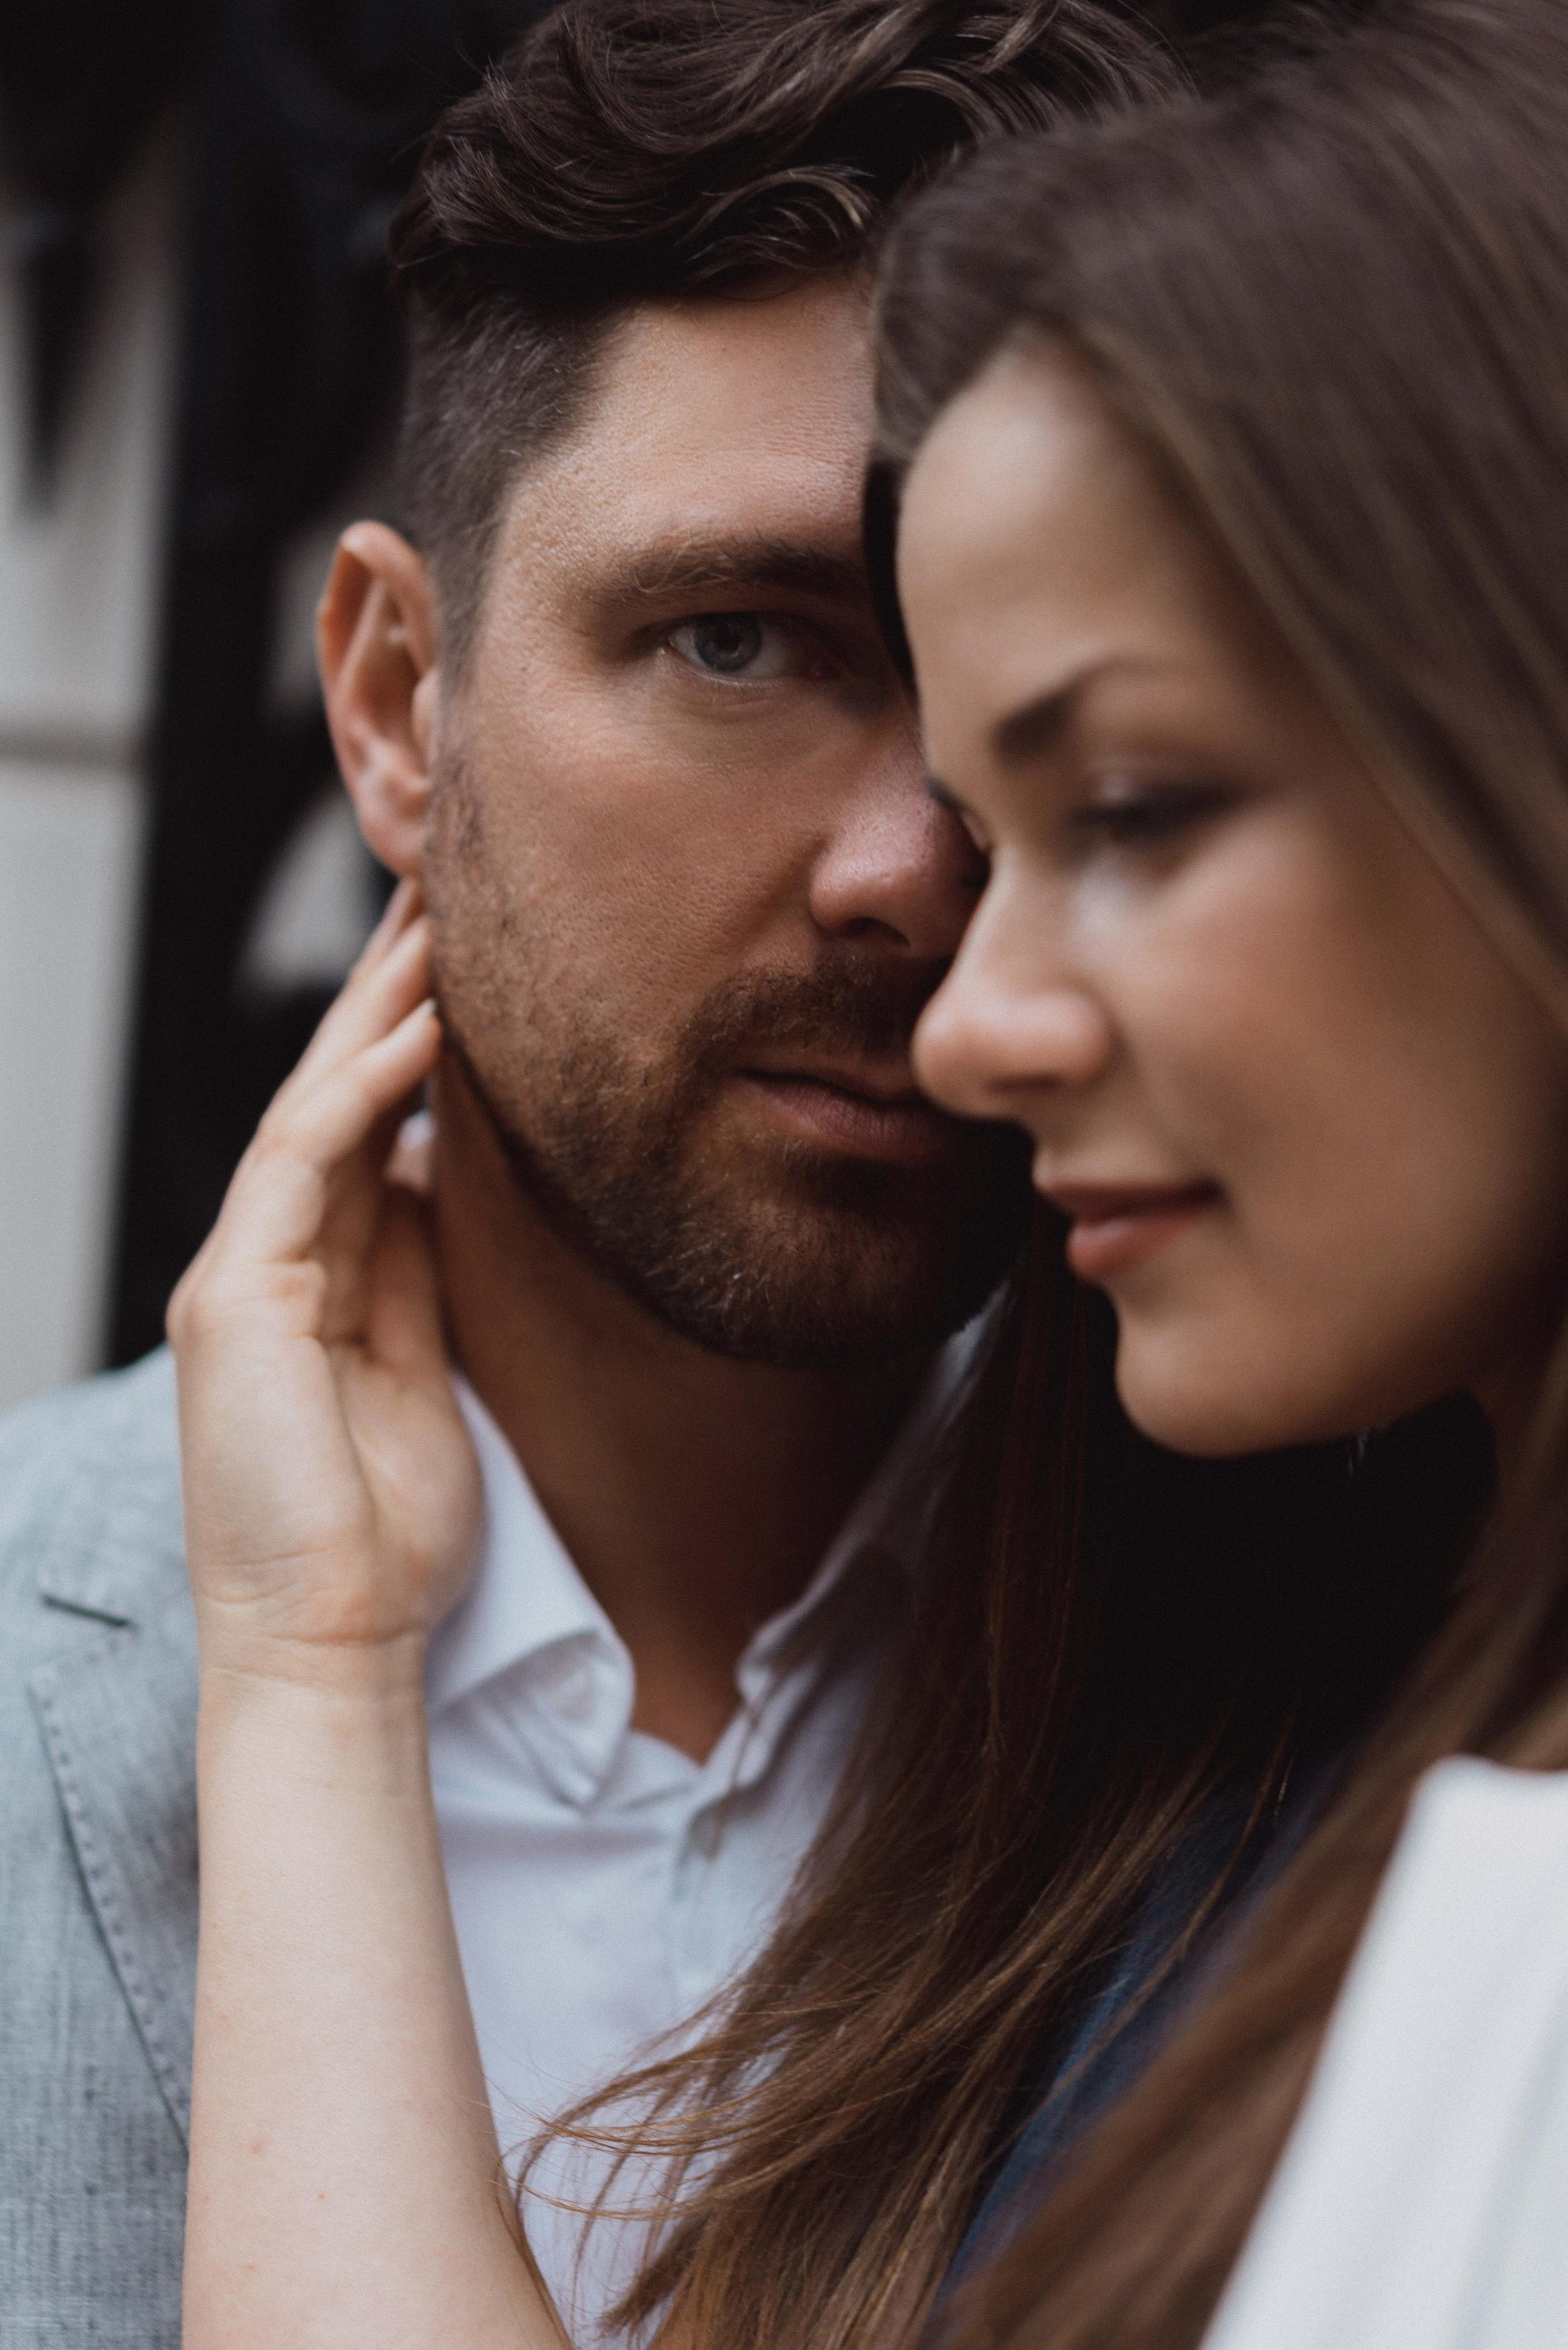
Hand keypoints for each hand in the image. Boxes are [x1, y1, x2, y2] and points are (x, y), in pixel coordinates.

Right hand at [168, 882, 480, 1688]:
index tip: (472, 968)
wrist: (331, 1641)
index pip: (358, 1132)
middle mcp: (264, 1263)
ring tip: (437, 921)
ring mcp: (240, 1276)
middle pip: (327, 1097)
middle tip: (444, 896)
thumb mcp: (421, 1374)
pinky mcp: (235, 1300)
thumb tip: (441, 1188)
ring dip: (374, 1010)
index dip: (408, 1043)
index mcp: (307, 1281)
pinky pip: (303, 1164)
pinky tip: (421, 1029)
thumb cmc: (383, 1533)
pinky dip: (361, 1091)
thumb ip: (418, 1277)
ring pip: (308, 1107)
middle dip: (384, 994)